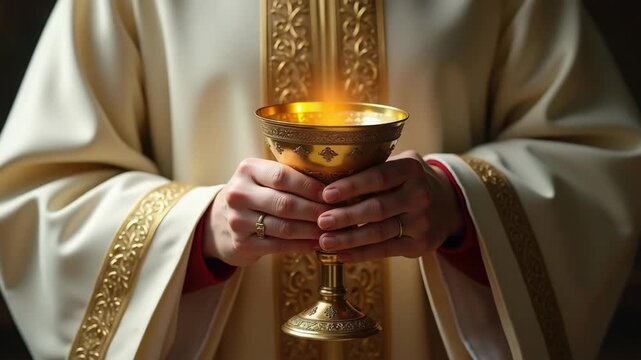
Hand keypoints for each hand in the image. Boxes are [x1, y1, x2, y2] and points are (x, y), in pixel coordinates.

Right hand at [203, 158, 329, 265]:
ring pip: (284, 227)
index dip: (310, 186)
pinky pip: (279, 246)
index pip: (282, 176)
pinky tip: (316, 244)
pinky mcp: (242, 244)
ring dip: (312, 230)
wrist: (219, 222)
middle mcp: (239, 193)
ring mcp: (237, 220)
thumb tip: (334, 183)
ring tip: (332, 231)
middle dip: (316, 211)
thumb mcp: (262, 178)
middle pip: (285, 203)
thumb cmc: (255, 195)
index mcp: (248, 170)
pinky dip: (301, 245)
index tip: (332, 194)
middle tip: (338, 215)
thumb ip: (290, 176)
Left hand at [317, 150, 463, 262]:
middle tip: (321, 221)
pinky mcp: (421, 244)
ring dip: (349, 239)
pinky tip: (342, 255)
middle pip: (377, 208)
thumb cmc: (409, 182)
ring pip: (379, 232)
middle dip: (346, 216)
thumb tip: (328, 175)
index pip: (379, 177)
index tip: (326, 194)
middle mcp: (420, 195)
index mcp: (412, 169)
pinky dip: (362, 254)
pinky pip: (386, 250)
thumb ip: (374, 167)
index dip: (352, 186)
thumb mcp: (401, 165)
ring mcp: (422, 221)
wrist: (448, 205)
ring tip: (325, 242)